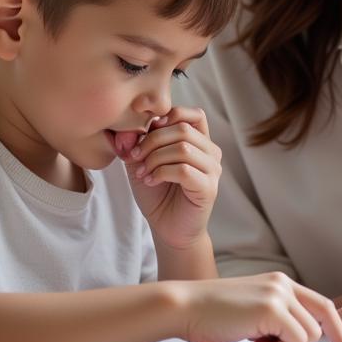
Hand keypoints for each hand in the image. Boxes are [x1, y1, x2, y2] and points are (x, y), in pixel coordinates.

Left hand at [126, 107, 220, 250]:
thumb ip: (138, 142)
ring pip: (183, 148)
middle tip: (135, 157)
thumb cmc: (158, 193)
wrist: (167, 228)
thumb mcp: (142, 162)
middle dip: (152, 141)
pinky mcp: (208, 188)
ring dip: (155, 158)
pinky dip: (161, 172)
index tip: (145, 131)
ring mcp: (212, 170)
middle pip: (183, 129)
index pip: (193, 114)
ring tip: (143, 172)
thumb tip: (129, 128)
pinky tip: (151, 181)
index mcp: (199, 141)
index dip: (169, 115)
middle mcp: (211, 152)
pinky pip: (184, 170)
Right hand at [175, 272, 341, 341]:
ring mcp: (279, 294)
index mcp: (279, 282)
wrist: (184, 307)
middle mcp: (283, 283)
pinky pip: (296, 341)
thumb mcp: (250, 313)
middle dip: (335, 341)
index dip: (337, 329)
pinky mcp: (272, 309)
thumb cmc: (210, 316)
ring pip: (310, 335)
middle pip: (325, 316)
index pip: (320, 304)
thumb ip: (274, 320)